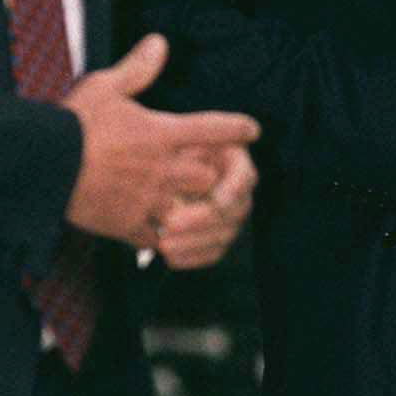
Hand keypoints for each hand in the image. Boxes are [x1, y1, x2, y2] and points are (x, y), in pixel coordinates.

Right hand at [62, 34, 258, 249]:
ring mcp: (147, 200)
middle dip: (211, 174)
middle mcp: (161, 169)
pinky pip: (158, 238)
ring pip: (190, 211)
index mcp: (160, 134)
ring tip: (185, 204)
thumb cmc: (72, 124)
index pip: (211, 129)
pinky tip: (159, 231)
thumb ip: (137, 69)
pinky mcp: (128, 225)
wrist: (43, 166)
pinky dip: (161, 236)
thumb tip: (159, 44)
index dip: (236, 128)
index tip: (251, 129)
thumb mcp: (104, 86)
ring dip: (190, 206)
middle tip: (208, 171)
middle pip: (209, 176)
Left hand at [150, 136, 256, 269]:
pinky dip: (191, 257)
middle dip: (202, 220)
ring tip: (163, 243)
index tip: (216, 200)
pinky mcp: (217, 238)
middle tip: (171, 223)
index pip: (243, 177)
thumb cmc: (164, 148)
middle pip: (233, 211)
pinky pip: (211, 253)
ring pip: (222, 236)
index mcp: (234, 162)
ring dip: (193, 242)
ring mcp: (230, 218)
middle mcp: (238, 192)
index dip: (232, 189)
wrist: (152, 170)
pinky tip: (169, 258)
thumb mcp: (176, 138)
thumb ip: (187, 142)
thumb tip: (203, 159)